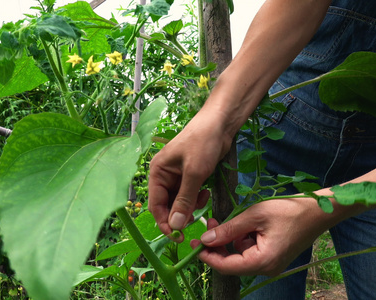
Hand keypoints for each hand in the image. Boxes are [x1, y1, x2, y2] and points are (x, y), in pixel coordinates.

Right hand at [148, 111, 231, 241]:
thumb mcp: (194, 173)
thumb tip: (175, 225)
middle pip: (167, 205)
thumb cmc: (203, 143)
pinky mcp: (190, 176)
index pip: (155, 205)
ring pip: (179, 202)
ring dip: (190, 206)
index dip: (165, 222)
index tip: (178, 236)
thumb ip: (184, 200)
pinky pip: (189, 195)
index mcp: (157, 172)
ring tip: (203, 200)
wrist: (220, 123)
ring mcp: (177, 176)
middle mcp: (164, 175)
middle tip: (195, 220)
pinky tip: (206, 193)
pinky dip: (197, 198)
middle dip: (180, 214)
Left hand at [190, 198, 332, 275]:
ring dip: (229, 239)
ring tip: (224, 219)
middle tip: (207, 224)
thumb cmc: (290, 210)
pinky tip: (243, 223)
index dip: (208, 256)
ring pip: (240, 255)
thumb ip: (230, 229)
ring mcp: (271, 263)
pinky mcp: (273, 256)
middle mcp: (267, 268)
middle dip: (217, 244)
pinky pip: (250, 251)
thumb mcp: (255, 215)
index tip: (194, 243)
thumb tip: (206, 239)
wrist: (319, 210)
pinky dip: (242, 238)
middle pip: (232, 262)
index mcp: (263, 261)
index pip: (227, 266)